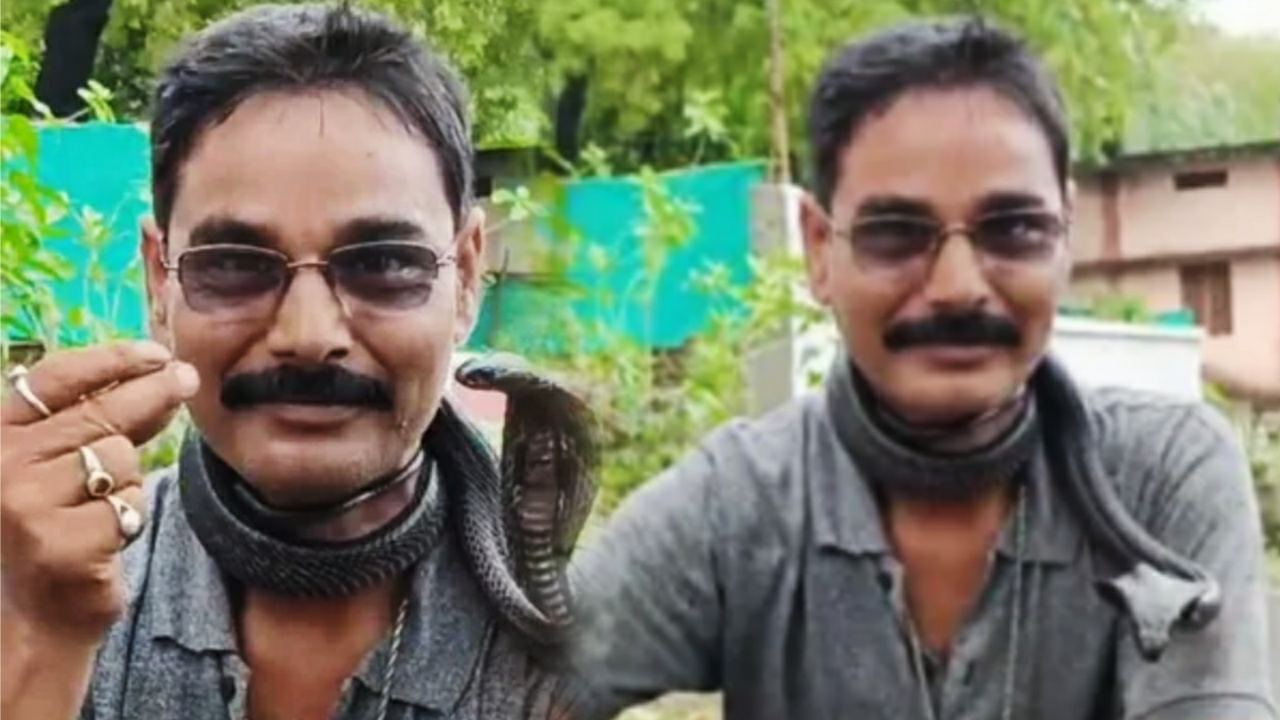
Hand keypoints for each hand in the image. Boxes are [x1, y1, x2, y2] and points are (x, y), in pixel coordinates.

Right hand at [0, 341, 198, 643]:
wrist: (39, 612)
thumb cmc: (59, 524)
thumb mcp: (67, 461)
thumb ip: (102, 418)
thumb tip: (163, 372)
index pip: (54, 379)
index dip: (111, 359)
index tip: (157, 353)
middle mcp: (0, 466)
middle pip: (98, 413)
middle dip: (152, 393)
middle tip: (188, 380)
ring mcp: (26, 506)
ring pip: (119, 459)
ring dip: (129, 480)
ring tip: (105, 507)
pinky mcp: (60, 544)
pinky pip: (127, 504)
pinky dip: (130, 516)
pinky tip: (107, 535)